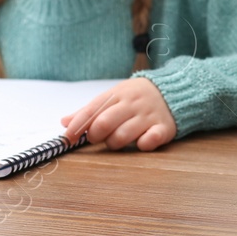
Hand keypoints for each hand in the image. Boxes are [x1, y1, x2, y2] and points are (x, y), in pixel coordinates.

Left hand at [59, 77, 176, 150]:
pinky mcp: (163, 127)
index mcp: (117, 94)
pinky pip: (150, 140)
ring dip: (114, 143)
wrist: (172, 91)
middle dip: (94, 135)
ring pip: (122, 136)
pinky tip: (140, 142)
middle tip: (95, 138)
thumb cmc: (135, 98)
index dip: (77, 126)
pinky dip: (142, 144)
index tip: (67, 138)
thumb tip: (64, 122)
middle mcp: (132, 103)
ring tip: (116, 140)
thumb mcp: (112, 98)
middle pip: (104, 123)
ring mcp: (148, 115)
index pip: (92, 110)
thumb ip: (89, 111)